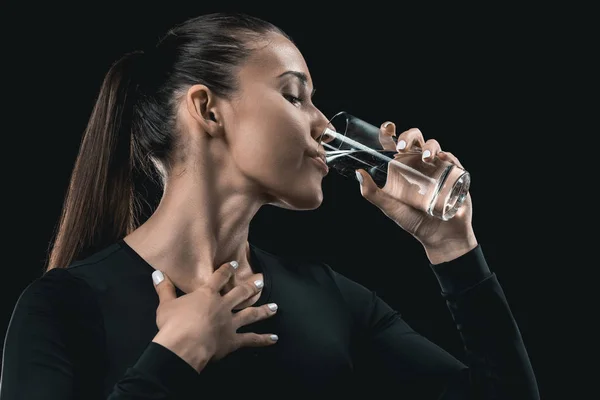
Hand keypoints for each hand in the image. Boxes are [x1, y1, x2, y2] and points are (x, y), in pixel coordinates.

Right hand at [151, 262, 277, 371]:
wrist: (183, 345)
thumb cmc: (173, 324)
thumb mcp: (165, 304)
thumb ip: (164, 288)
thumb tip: (157, 273)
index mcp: (207, 294)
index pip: (219, 278)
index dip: (227, 270)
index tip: (234, 264)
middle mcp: (222, 306)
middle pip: (240, 293)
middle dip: (251, 287)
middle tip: (261, 282)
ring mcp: (230, 323)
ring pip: (251, 314)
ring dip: (264, 310)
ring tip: (275, 307)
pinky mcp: (233, 341)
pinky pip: (251, 339)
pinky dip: (263, 339)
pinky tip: (274, 338)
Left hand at [355, 122, 476, 261]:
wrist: (439, 236)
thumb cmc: (413, 221)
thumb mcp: (389, 207)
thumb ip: (372, 193)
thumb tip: (358, 174)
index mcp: (401, 167)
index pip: (394, 144)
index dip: (389, 133)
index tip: (387, 128)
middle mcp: (418, 163)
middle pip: (415, 139)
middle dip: (409, 136)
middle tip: (402, 147)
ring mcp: (436, 167)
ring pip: (433, 145)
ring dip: (429, 146)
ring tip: (425, 158)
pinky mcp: (453, 173)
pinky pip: (451, 158)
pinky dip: (447, 155)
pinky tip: (441, 159)